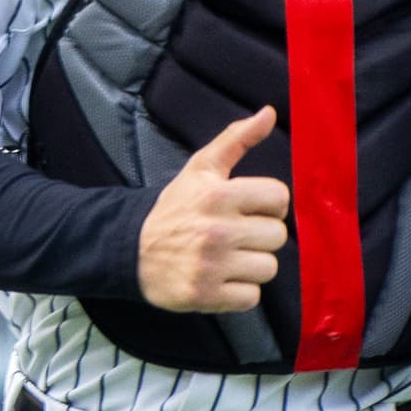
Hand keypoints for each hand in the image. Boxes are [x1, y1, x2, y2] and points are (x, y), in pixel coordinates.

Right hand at [139, 107, 290, 313]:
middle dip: (260, 236)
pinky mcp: (206, 295)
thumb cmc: (175, 208)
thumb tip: (269, 112)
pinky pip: (252, 298)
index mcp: (219, 195)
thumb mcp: (201, 168)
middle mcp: (217, 230)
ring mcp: (212, 265)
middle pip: (277, 236)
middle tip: (237, 235)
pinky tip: (222, 279)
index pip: (279, 198)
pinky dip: (240, 292)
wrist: (131, 249)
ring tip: (230, 258)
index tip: (252, 209)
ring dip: (252, 266)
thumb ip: (237, 139)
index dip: (270, 205)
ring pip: (268, 268)